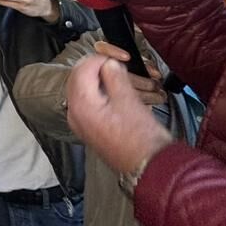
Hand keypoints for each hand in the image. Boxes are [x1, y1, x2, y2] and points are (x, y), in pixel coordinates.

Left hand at [66, 53, 173, 177]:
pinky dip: (102, 92)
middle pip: (80, 78)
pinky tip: (119, 91)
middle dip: (99, 67)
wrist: (151, 168)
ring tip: (124, 76)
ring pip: (85, 89)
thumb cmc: (142, 139)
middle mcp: (74, 114)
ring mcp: (81, 123)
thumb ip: (115, 76)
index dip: (100, 58)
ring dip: (102, 79)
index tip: (118, 56)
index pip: (81, 69)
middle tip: (119, 63)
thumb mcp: (128, 101)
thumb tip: (109, 63)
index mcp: (81, 105)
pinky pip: (90, 102)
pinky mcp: (90, 128)